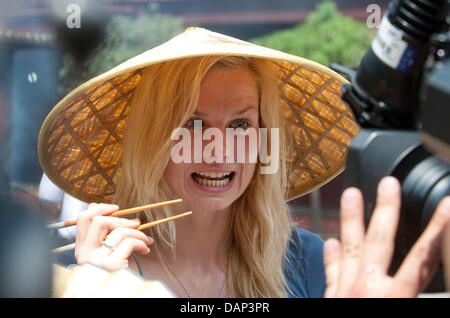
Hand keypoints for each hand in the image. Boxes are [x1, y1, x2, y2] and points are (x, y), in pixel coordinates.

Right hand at [74, 203, 152, 270]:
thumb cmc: (118, 274)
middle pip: (98, 220)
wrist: (122, 293)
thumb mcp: (108, 253)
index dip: (99, 208)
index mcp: (81, 250)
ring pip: (118, 231)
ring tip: (146, 240)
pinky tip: (145, 249)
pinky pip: (129, 242)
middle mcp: (85, 254)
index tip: (116, 209)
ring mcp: (97, 260)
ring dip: (138, 232)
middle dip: (121, 218)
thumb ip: (106, 236)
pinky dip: (141, 242)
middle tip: (136, 223)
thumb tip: (113, 212)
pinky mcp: (112, 266)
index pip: (82, 219)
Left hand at [324, 176, 449, 296]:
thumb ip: (412, 292)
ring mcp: (346, 290)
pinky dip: (332, 257)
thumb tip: (419, 272)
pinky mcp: (330, 297)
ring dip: (351, 219)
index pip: (421, 257)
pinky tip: (330, 241)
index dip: (435, 230)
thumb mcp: (408, 312)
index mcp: (396, 296)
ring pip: (351, 247)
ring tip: (350, 194)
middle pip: (381, 240)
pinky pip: (331, 272)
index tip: (445, 206)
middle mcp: (369, 288)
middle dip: (386, 209)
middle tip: (388, 184)